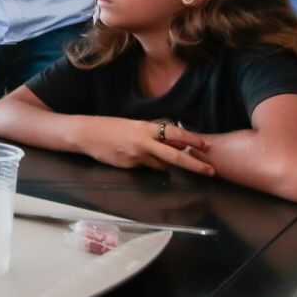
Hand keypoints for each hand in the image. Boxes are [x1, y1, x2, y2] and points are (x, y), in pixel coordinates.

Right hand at [76, 118, 214, 174]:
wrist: (86, 134)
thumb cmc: (109, 127)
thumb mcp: (134, 126)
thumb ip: (154, 135)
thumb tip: (175, 143)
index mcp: (145, 128)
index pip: (175, 134)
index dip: (192, 140)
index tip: (205, 146)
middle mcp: (143, 143)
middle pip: (175, 156)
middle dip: (195, 165)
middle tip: (210, 171)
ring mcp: (136, 156)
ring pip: (160, 165)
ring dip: (163, 164)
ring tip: (146, 153)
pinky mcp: (129, 166)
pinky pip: (145, 168)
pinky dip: (145, 164)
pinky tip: (131, 156)